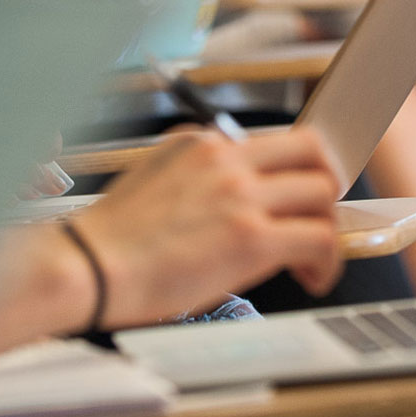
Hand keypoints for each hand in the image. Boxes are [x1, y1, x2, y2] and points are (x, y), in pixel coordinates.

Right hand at [70, 128, 343, 325]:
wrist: (89, 267)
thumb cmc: (112, 238)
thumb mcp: (153, 175)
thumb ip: (196, 169)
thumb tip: (228, 184)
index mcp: (202, 142)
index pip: (275, 139)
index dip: (298, 168)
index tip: (301, 192)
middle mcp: (227, 159)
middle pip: (312, 151)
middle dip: (325, 184)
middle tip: (318, 217)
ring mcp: (242, 196)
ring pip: (322, 193)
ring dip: (326, 227)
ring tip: (312, 259)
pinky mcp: (252, 238)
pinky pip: (319, 238)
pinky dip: (327, 261)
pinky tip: (311, 278)